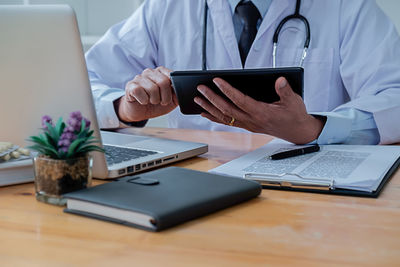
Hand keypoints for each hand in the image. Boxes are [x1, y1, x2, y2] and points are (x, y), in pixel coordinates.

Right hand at [116, 66, 177, 121]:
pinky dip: (143, 100)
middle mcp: (150, 72)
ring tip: (151, 101)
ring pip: (152, 88)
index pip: (172, 76)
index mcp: (161, 73)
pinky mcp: (131, 85)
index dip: (172, 89)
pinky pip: (140, 92)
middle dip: (165, 97)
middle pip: (163, 82)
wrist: (139, 112)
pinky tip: (142, 101)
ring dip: (154, 100)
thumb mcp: (171, 101)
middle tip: (161, 102)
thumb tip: (183, 92)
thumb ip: (178, 95)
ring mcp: (139, 78)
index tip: (170, 96)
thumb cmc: (154, 104)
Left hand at [194, 77, 324, 143]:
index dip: (227, 90)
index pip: (240, 100)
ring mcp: (248, 125)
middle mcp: (252, 120)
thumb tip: (279, 80)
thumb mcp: (294, 101)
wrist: (297, 132)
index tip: (217, 80)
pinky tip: (205, 113)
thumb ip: (285, 90)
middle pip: (227, 109)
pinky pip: (228, 122)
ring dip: (210, 108)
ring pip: (225, 117)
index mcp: (262, 113)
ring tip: (197, 99)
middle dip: (212, 98)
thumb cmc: (295, 115)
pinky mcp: (247, 126)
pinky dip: (215, 118)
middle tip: (200, 88)